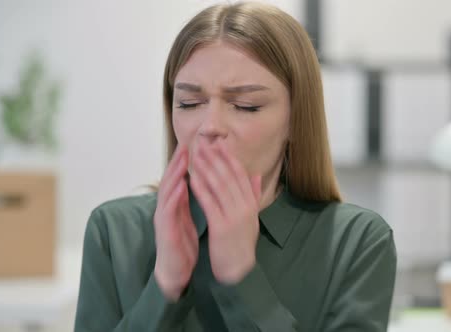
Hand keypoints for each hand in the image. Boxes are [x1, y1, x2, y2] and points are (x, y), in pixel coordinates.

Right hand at [153, 145, 198, 300]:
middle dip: (176, 162)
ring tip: (182, 160)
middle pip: (169, 180)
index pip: (177, 179)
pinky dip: (174, 197)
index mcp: (173, 205)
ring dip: (174, 175)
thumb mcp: (186, 218)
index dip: (183, 162)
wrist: (174, 271)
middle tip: (185, 144)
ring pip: (166, 192)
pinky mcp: (165, 231)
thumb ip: (186, 201)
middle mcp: (165, 208)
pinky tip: (181, 187)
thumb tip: (192, 182)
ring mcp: (163, 219)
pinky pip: (168, 211)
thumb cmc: (181, 244)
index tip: (193, 145)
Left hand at [190, 140, 261, 283]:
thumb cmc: (242, 243)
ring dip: (207, 168)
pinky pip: (210, 203)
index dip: (229, 157)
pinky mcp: (222, 226)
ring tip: (197, 155)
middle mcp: (245, 207)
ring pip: (219, 186)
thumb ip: (253, 195)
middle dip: (216, 158)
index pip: (240, 174)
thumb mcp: (252, 217)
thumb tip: (257, 175)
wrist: (240, 269)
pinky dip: (201, 189)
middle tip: (204, 143)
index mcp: (251, 203)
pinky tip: (192, 178)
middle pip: (229, 176)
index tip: (219, 143)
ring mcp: (235, 216)